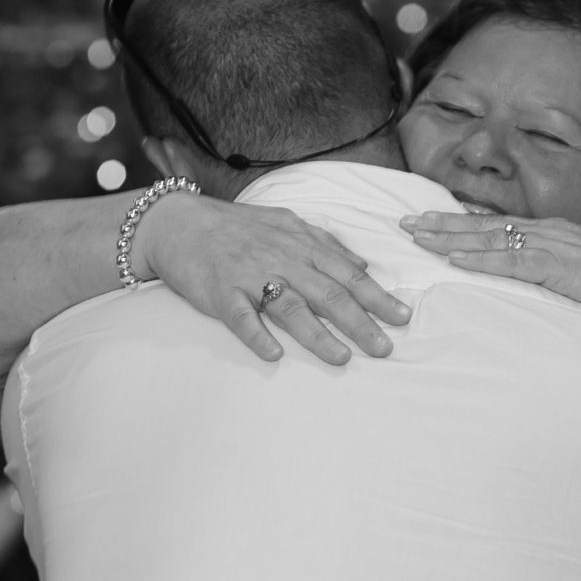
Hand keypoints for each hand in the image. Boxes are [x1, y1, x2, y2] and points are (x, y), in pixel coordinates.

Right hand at [139, 194, 410, 365]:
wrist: (177, 222)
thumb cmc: (235, 227)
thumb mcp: (286, 224)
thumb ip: (324, 243)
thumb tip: (362, 264)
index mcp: (300, 245)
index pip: (347, 274)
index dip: (377, 296)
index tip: (403, 317)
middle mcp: (281, 259)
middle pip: (328, 294)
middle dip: (360, 322)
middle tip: (384, 348)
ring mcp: (250, 276)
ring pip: (290, 307)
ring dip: (318, 335)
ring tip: (342, 359)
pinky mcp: (220, 292)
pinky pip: (241, 317)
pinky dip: (257, 335)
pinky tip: (273, 355)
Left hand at [399, 212, 580, 326]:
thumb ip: (559, 271)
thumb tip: (539, 281)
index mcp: (554, 233)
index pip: (499, 225)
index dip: (461, 223)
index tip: (431, 222)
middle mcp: (548, 232)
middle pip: (485, 225)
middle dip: (443, 223)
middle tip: (405, 222)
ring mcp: (552, 246)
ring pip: (490, 238)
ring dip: (450, 238)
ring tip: (417, 236)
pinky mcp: (558, 266)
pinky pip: (511, 261)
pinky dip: (480, 259)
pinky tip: (455, 259)